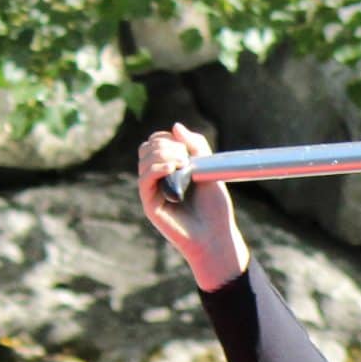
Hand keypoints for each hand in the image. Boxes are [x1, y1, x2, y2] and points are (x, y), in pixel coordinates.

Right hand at [136, 125, 248, 289]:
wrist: (216, 236)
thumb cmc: (215, 207)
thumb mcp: (210, 170)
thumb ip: (196, 146)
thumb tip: (175, 125)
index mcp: (170, 169)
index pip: (157, 142)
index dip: (169, 138)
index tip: (187, 148)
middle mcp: (157, 179)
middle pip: (147, 147)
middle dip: (166, 144)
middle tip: (186, 158)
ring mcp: (152, 191)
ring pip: (144, 160)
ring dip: (164, 155)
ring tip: (183, 164)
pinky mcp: (150, 204)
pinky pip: (144, 179)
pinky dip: (157, 168)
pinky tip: (172, 169)